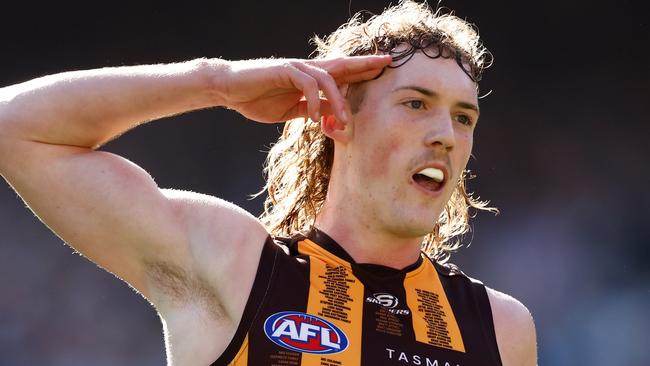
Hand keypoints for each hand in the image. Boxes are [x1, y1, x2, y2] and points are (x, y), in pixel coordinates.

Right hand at [215, 55, 391, 123]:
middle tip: (386, 63)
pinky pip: (308, 84)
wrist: (229, 89)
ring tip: (343, 123)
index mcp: (309, 78)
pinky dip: (315, 102)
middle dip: (364, 64)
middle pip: (341, 65)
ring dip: (339, 102)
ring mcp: (296, 68)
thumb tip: (330, 115)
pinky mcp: (284, 70)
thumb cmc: (256, 99)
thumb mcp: (290, 110)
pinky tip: (314, 118)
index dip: (361, 69)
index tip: (382, 68)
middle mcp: (306, 69)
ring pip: (328, 79)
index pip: (340, 72)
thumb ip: (311, 109)